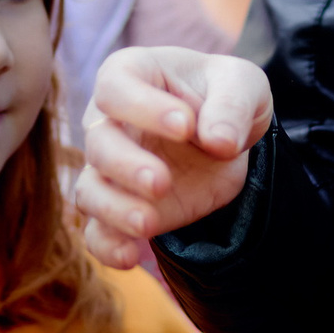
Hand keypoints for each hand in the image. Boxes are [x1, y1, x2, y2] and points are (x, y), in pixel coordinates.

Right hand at [74, 46, 271, 268]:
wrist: (227, 135)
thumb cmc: (224, 95)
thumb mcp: (243, 83)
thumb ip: (232, 104)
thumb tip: (219, 141)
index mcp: (132, 75)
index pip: (116, 87)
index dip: (143, 108)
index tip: (185, 125)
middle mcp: (109, 121)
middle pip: (98, 142)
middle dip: (126, 165)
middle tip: (162, 181)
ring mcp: (111, 168)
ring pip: (90, 190)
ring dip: (114, 209)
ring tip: (148, 224)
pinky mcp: (122, 209)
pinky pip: (98, 232)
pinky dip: (108, 247)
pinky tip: (131, 258)